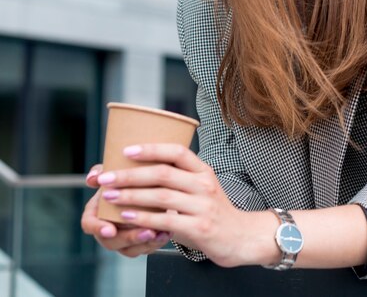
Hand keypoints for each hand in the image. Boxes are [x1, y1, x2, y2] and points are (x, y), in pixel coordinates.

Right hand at [81, 164, 170, 257]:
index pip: (89, 223)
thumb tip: (93, 177)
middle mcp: (106, 227)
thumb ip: (104, 171)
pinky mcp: (138, 243)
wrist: (148, 184)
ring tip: (160, 233)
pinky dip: (156, 243)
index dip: (98, 228)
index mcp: (96, 210)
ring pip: (129, 249)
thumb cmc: (129, 177)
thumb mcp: (117, 170)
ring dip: (145, 243)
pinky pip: (145, 249)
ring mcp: (122, 238)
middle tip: (147, 231)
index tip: (110, 229)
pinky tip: (167, 233)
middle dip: (130, 238)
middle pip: (111, 241)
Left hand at [92, 144, 275, 266]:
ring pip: (161, 196)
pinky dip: (143, 218)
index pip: (177, 152)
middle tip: (106, 177)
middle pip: (163, 173)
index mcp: (203, 171)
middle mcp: (204, 184)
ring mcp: (202, 206)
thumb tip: (143, 170)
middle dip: (130, 174)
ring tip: (111, 196)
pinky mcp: (198, 228)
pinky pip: (165, 221)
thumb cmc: (214, 212)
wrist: (240, 237)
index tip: (126, 150)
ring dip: (131, 195)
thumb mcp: (202, 188)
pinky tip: (127, 216)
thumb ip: (179, 179)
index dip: (151, 149)